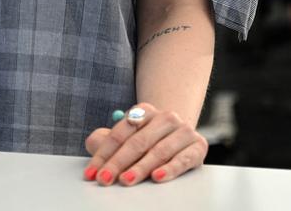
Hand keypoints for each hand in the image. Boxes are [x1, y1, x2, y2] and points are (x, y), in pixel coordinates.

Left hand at [83, 102, 207, 185]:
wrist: (180, 136)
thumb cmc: (148, 139)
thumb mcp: (126, 136)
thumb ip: (105, 140)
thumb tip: (93, 145)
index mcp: (144, 110)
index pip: (120, 133)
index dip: (103, 154)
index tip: (92, 173)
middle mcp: (166, 117)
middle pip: (137, 142)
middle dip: (118, 163)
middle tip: (104, 179)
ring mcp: (183, 131)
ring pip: (158, 151)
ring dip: (140, 168)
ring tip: (125, 180)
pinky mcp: (198, 146)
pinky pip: (183, 160)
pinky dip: (169, 169)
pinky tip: (156, 177)